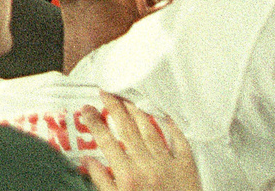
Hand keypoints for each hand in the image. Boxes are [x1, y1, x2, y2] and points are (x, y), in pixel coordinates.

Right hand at [81, 91, 198, 190]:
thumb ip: (102, 182)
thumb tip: (89, 161)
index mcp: (127, 176)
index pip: (106, 141)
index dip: (95, 122)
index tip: (87, 109)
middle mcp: (146, 166)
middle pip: (127, 129)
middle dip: (114, 108)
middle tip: (106, 94)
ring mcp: (167, 165)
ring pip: (150, 130)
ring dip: (138, 112)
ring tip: (128, 101)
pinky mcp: (187, 168)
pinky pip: (179, 141)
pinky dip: (172, 127)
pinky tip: (164, 117)